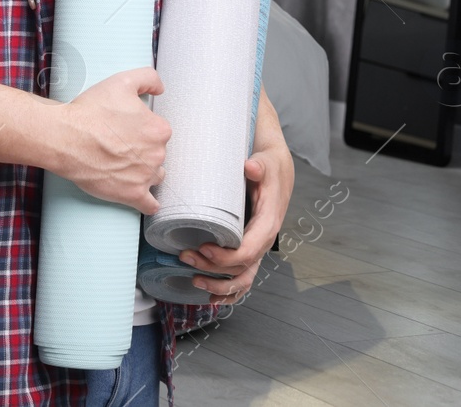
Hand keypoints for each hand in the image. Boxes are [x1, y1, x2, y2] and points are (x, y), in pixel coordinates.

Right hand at [55, 67, 169, 212]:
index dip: (142, 128)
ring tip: (124, 166)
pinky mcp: (132, 195)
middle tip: (120, 145)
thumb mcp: (122, 82)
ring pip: (155, 176)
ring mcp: (146, 176)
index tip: (127, 128)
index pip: (159, 131)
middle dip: (143, 150)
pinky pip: (150, 204)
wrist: (66, 137)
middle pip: (157, 154)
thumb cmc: (91, 111)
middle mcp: (158, 154)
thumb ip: (148, 78)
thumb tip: (160, 88)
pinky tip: (143, 197)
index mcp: (159, 129)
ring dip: (145, 172)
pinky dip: (148, 202)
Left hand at [178, 143, 293, 304]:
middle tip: (186, 257)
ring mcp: (257, 247)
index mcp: (268, 223)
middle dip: (213, 269)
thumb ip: (259, 167)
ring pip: (243, 279)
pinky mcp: (249, 248)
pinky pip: (243, 277)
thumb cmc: (268, 168)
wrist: (275, 170)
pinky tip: (212, 297)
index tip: (204, 248)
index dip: (227, 256)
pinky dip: (229, 292)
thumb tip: (251, 167)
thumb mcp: (266, 163)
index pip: (250, 249)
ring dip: (220, 286)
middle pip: (242, 267)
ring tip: (194, 280)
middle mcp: (264, 240)